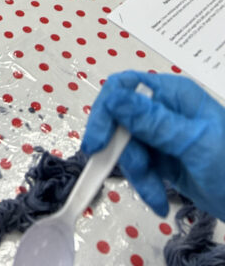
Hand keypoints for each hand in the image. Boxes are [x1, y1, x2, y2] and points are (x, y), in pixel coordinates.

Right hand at [82, 71, 224, 219]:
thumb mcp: (193, 144)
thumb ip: (153, 121)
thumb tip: (114, 97)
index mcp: (172, 94)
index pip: (124, 88)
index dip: (105, 111)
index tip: (96, 142)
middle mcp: (164, 109)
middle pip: (120, 121)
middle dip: (122, 151)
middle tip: (120, 173)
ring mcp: (163, 134)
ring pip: (128, 148)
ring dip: (138, 175)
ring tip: (156, 197)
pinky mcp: (163, 158)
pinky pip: (140, 166)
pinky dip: (145, 185)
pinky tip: (158, 201)